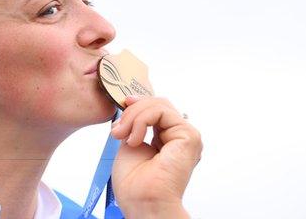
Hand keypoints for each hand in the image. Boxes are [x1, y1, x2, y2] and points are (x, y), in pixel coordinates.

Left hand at [109, 95, 202, 216]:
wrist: (142, 202)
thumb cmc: (134, 184)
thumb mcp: (130, 144)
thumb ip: (135, 124)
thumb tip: (133, 104)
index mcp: (167, 139)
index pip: (156, 109)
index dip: (137, 104)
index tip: (121, 107)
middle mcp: (179, 137)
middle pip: (158, 103)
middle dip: (132, 111)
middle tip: (117, 130)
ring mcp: (186, 135)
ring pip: (159, 105)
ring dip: (134, 116)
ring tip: (122, 135)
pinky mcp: (188, 136)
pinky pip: (161, 111)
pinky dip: (141, 120)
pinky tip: (135, 139)